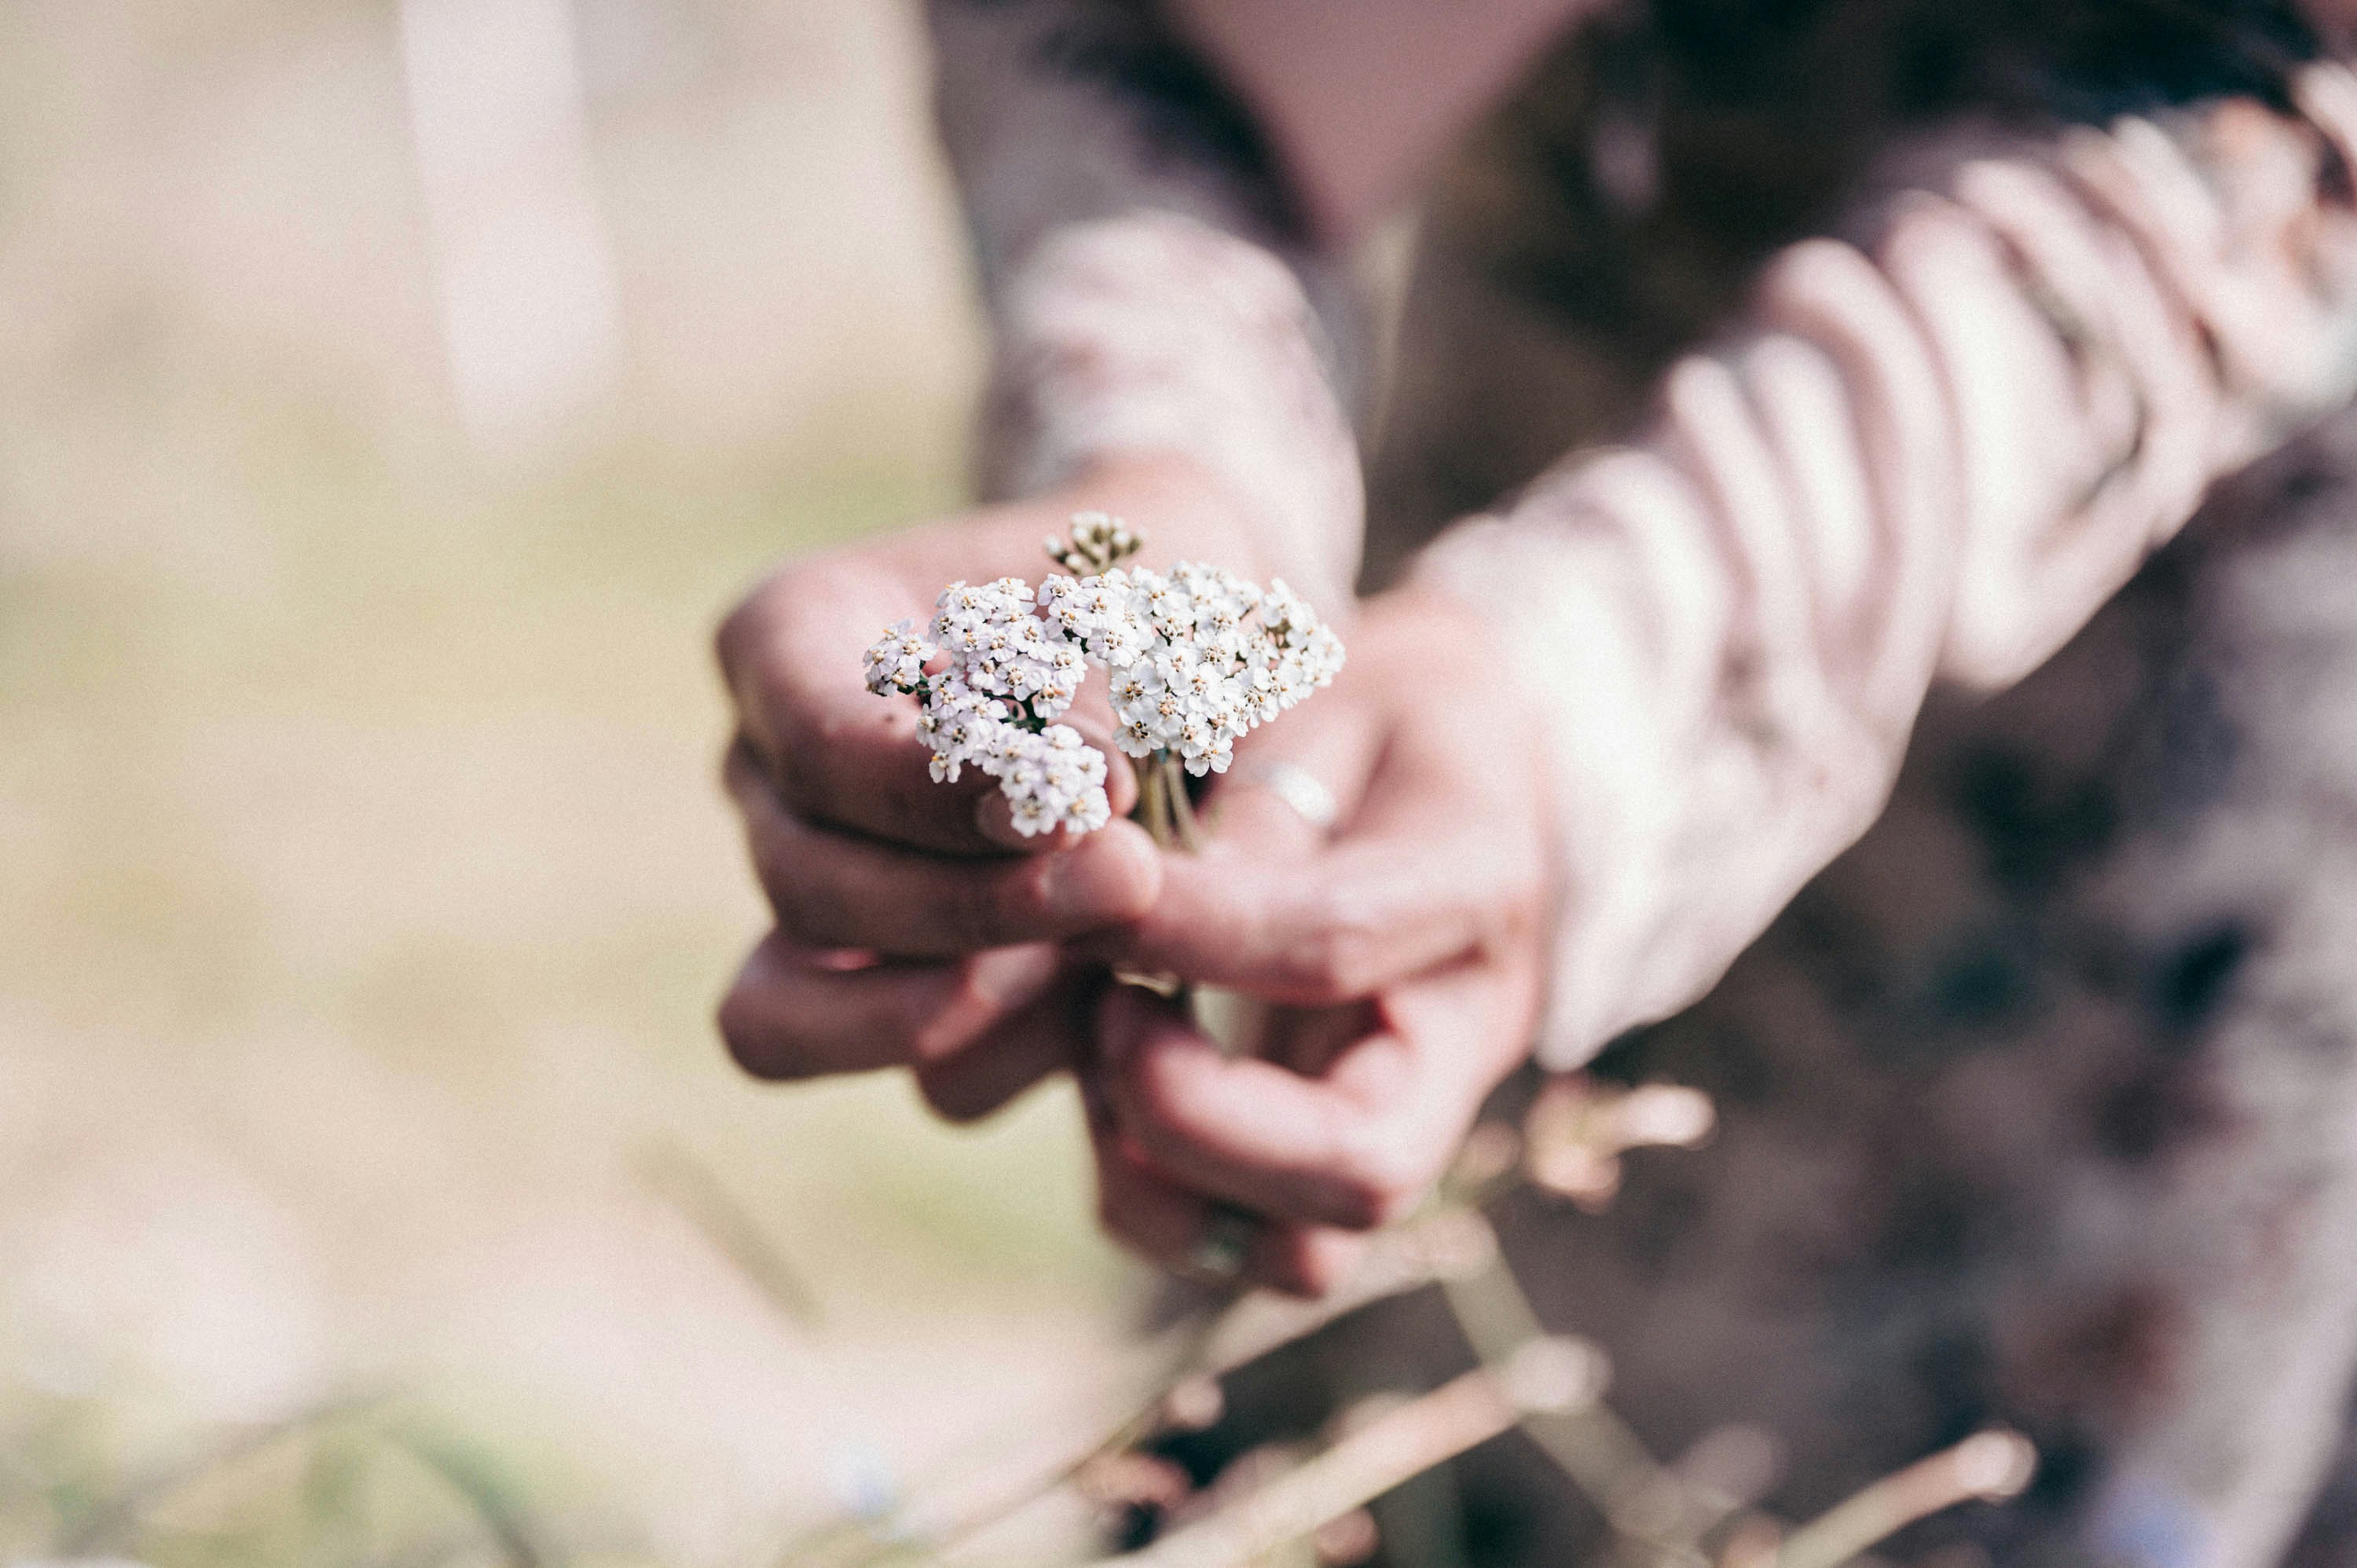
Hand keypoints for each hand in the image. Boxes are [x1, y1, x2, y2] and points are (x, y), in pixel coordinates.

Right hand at [713, 457, 1286, 1119]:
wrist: (1206, 649)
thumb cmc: (1170, 589)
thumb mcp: (1165, 592)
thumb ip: (1117, 682)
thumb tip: (1078, 796)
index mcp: (795, 635)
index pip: (821, 740)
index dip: (944, 792)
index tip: (1096, 795)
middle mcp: (772, 775)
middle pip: (810, 882)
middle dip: (973, 904)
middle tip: (1134, 877)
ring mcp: (815, 895)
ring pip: (806, 1009)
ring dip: (969, 1002)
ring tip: (1116, 954)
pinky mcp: (886, 998)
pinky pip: (891, 1072)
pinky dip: (1002, 1057)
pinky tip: (1107, 1005)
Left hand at [1083, 587, 1554, 1293]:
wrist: (1453, 763)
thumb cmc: (1381, 716)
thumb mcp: (1335, 699)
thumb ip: (1262, 796)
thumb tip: (1146, 899)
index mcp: (1475, 887)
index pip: (1338, 946)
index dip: (1197, 932)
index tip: (1102, 883)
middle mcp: (1457, 1041)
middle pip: (1358, 1173)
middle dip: (1193, 1114)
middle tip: (1105, 1012)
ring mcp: (1399, 1118)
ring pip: (1298, 1253)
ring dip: (1160, 1177)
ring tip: (1098, 1050)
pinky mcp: (1325, 1157)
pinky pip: (1237, 1246)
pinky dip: (1144, 1190)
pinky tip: (1104, 1076)